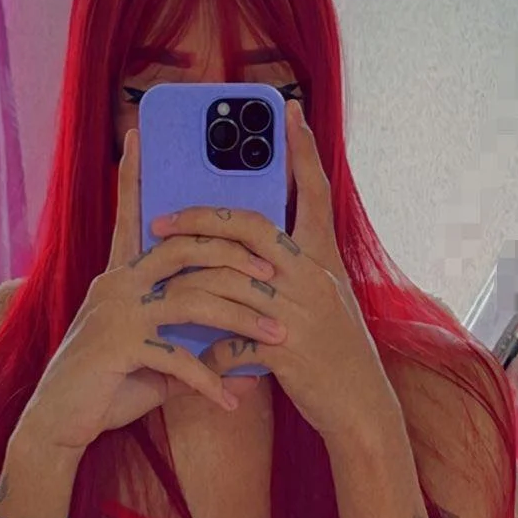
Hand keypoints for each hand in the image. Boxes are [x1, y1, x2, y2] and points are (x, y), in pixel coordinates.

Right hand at [13, 127, 282, 452]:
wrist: (56, 422)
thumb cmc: (106, 386)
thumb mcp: (154, 359)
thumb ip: (192, 348)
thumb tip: (240, 359)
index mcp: (120, 276)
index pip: (132, 215)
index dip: (134, 176)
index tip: (140, 135)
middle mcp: (116, 283)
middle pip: (185, 248)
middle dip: (236, 257)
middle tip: (275, 273)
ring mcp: (116, 312)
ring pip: (193, 299)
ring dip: (242, 319)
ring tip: (277, 338)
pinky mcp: (117, 346)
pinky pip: (178, 358)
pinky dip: (210, 381)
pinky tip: (232, 401)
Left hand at [149, 99, 399, 442]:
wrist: (361, 407)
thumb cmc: (335, 355)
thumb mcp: (322, 301)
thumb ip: (291, 272)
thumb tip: (252, 250)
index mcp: (323, 258)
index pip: (315, 190)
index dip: (303, 150)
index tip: (291, 110)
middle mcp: (313, 275)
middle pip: (249, 226)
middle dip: (199, 218)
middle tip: (162, 216)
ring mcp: (299, 309)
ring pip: (227, 280)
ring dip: (187, 282)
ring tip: (156, 280)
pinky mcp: (285, 348)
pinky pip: (231, 339)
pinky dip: (209, 349)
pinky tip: (194, 358)